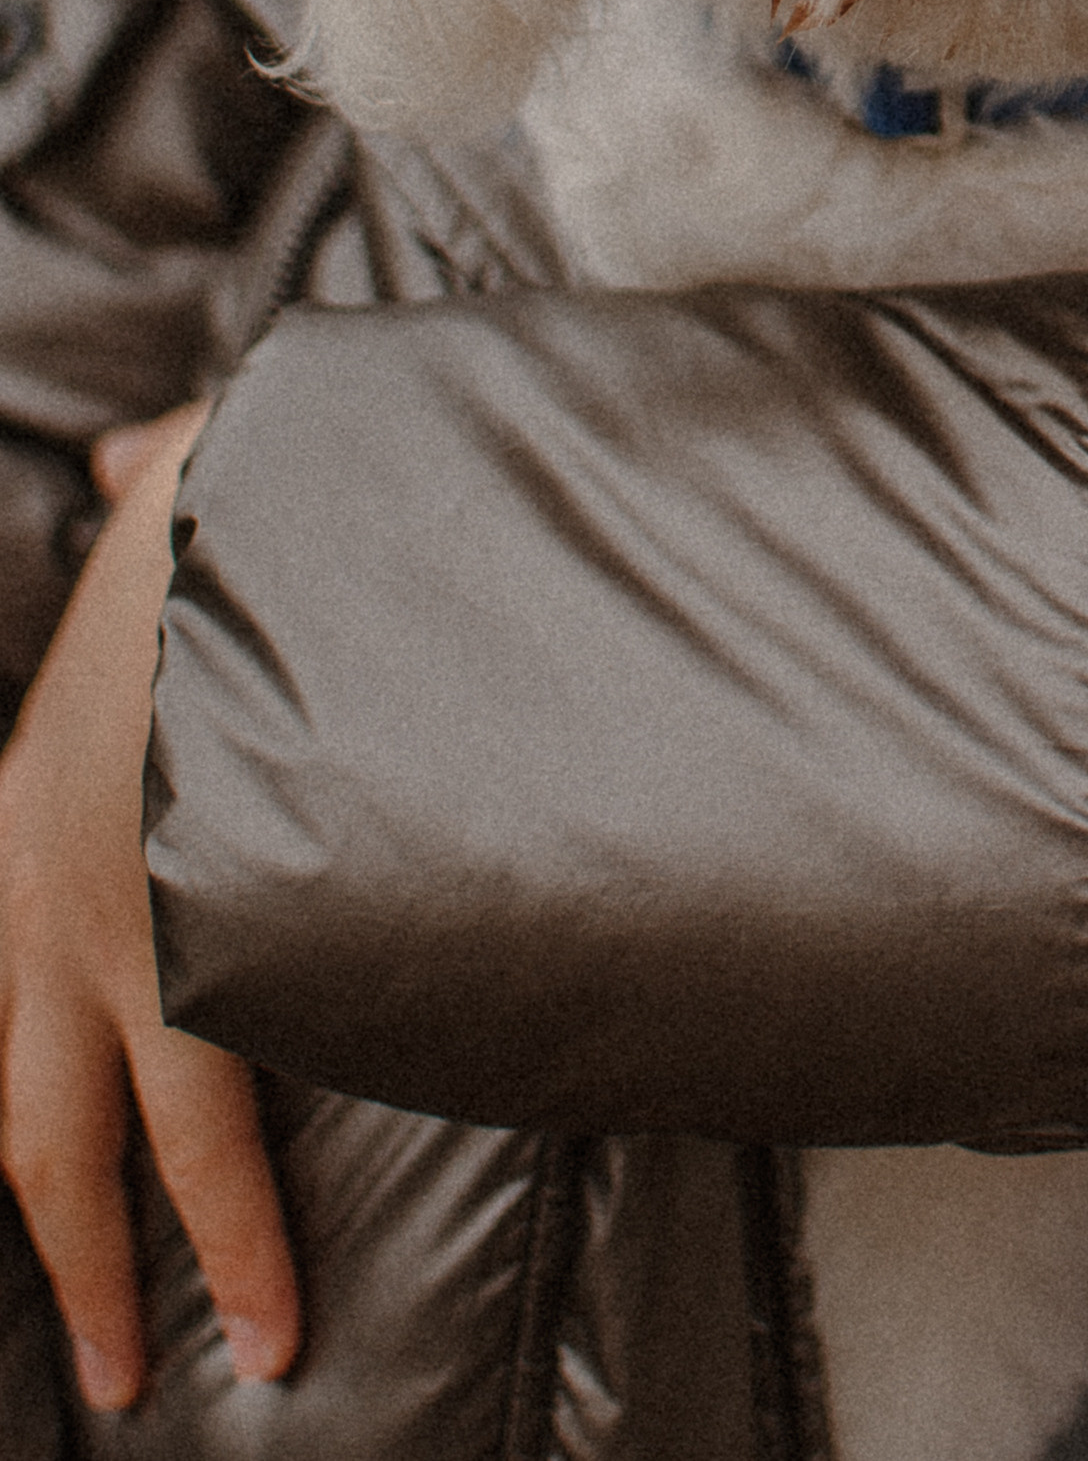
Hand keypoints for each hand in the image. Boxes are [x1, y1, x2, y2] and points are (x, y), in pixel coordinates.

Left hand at [0, 405, 299, 1409]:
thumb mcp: (155, 494)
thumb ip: (143, 488)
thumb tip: (123, 456)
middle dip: (91, 1260)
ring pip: (160, 1129)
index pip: (8, 1012)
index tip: (51, 1194)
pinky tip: (319, 1237)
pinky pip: (252, 1071)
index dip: (27, 1119)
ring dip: (203, 1250)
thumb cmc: (222, 496)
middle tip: (118, 1378)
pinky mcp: (226, 924)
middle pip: (50, 1128)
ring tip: (266, 1344)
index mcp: (29, 813)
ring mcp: (143, 922)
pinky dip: (270, 1173)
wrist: (262, 514)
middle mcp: (60, 896)